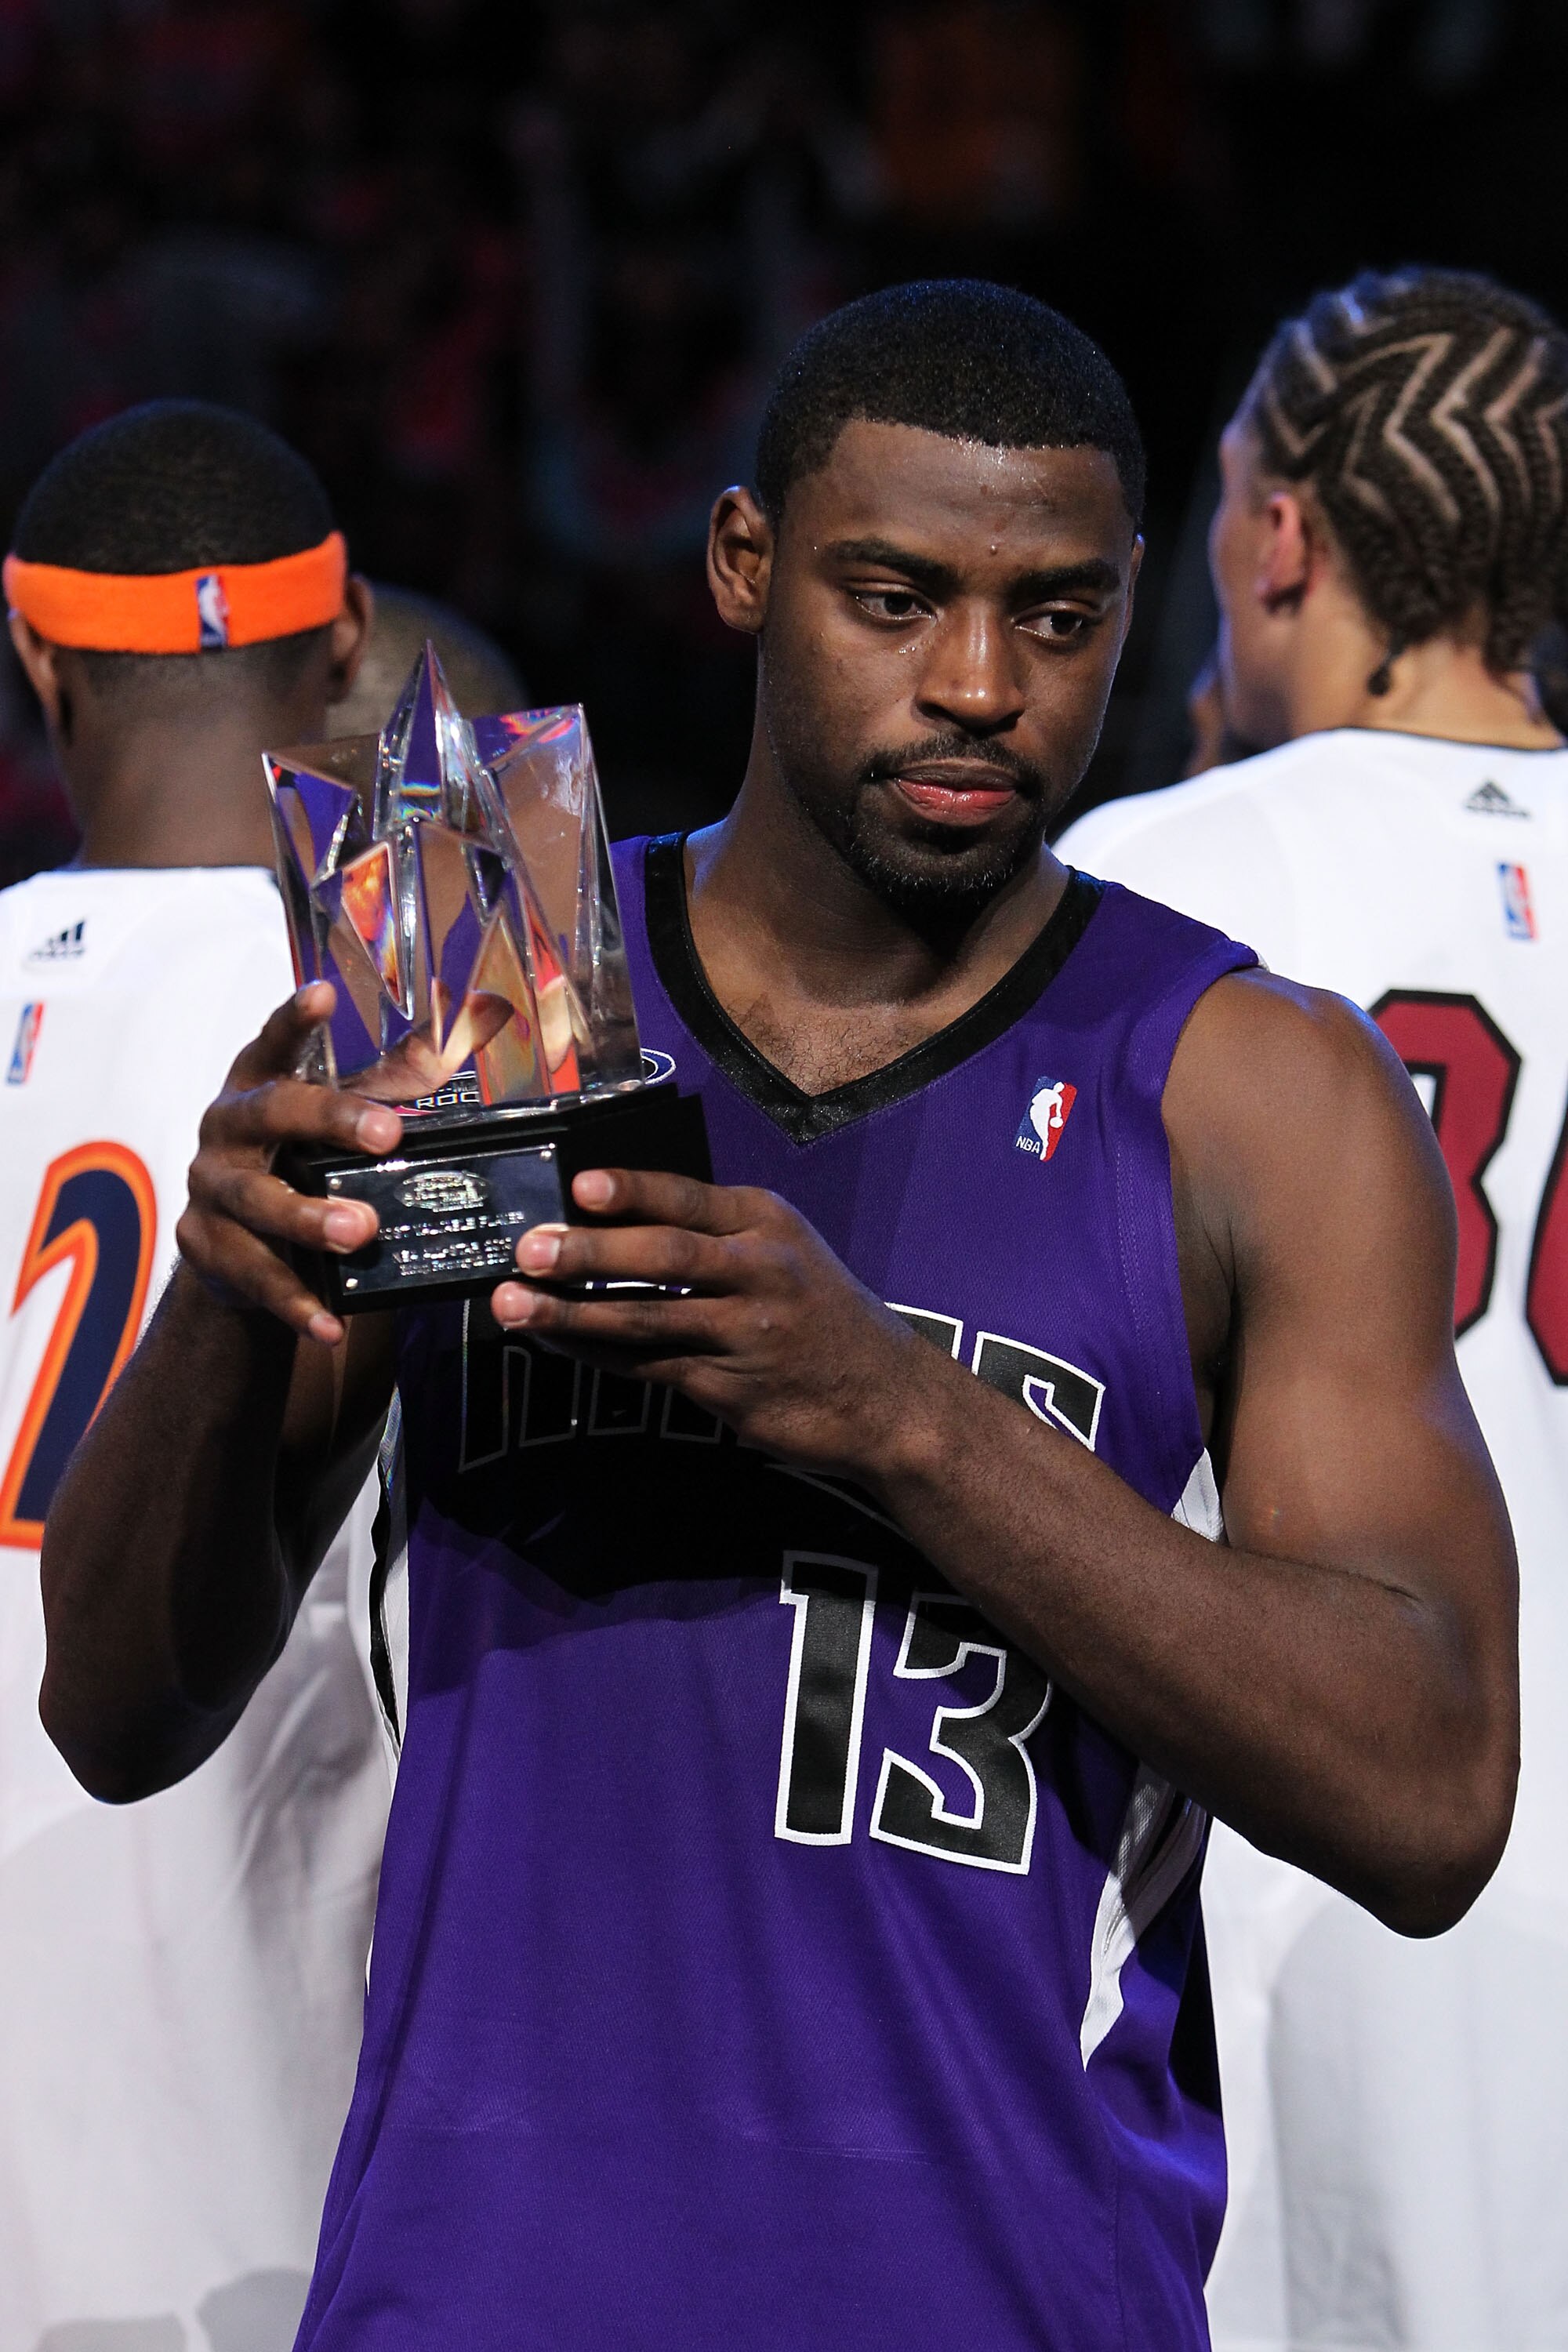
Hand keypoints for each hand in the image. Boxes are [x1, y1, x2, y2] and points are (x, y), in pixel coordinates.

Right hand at [176, 983, 401, 1345]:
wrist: (234, 1248)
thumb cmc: (296, 1163)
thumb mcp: (333, 1122)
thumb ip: (387, 1083)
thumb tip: (463, 1029)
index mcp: (257, 1086)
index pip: (273, 1043)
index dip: (294, 1018)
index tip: (324, 993)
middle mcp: (225, 1129)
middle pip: (270, 1115)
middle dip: (328, 1121)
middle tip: (387, 1136)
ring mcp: (209, 1190)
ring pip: (257, 1203)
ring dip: (309, 1219)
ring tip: (359, 1233)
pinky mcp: (204, 1248)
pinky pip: (255, 1276)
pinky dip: (296, 1302)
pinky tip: (330, 1325)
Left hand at [491, 1168, 944, 1480]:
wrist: (888, 1399)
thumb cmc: (820, 1314)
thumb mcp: (786, 1251)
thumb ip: (714, 1234)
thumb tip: (609, 1219)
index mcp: (767, 1224)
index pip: (689, 1199)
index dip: (633, 1190)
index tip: (579, 1185)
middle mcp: (760, 1273)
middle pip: (664, 1256)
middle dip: (590, 1251)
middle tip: (529, 1248)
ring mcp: (745, 1334)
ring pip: (646, 1318)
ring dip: (573, 1312)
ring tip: (514, 1303)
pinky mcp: (729, 1388)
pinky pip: (648, 1366)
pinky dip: (595, 1352)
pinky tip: (554, 1340)